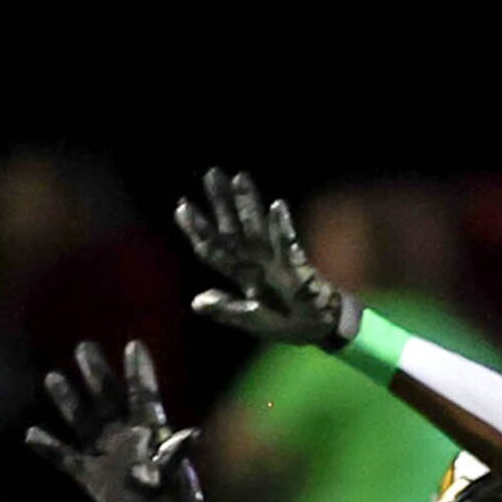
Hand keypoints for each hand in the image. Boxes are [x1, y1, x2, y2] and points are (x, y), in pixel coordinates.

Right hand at [25, 339, 211, 501]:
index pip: (142, 394)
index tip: (134, 345)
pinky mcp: (90, 476)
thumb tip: (189, 435)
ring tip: (52, 376)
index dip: (138, 371)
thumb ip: (173, 455)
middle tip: (84, 347)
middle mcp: (125, 437)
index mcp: (149, 431)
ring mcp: (105, 455)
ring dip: (68, 400)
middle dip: (96, 373)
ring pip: (83, 420)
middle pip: (107, 398)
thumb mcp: (175, 476)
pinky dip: (48, 447)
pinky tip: (31, 434)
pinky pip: (64, 457)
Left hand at [175, 168, 360, 347]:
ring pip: (257, 228)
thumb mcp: (251, 320)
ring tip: (240, 178)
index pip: (213, 249)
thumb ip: (227, 309)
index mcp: (241, 274)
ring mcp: (276, 260)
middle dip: (222, 203)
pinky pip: (288, 245)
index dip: (197, 230)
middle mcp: (255, 262)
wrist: (320, 327)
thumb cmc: (285, 322)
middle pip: (233, 229)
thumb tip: (196, 302)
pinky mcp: (298, 266)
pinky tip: (277, 207)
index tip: (182, 207)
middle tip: (211, 174)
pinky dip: (282, 228)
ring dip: (249, 204)